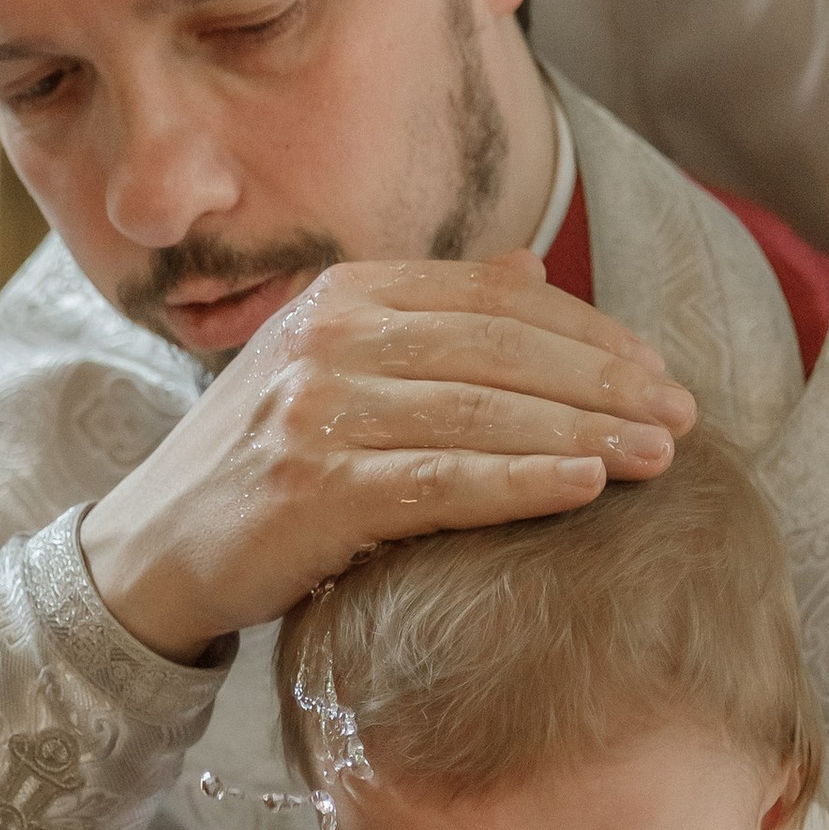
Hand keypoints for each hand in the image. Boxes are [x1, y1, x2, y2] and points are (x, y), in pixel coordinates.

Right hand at [78, 251, 696, 662]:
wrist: (145, 557)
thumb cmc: (255, 473)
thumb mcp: (331, 373)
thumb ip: (427, 321)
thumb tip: (528, 272)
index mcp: (344, 296)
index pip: (496, 297)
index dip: (590, 331)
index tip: (658, 370)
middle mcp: (330, 337)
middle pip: (503, 347)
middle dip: (606, 381)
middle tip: (683, 416)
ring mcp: (316, 410)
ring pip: (484, 410)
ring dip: (586, 431)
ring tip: (660, 455)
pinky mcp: (310, 489)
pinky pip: (444, 481)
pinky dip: (524, 482)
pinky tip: (588, 487)